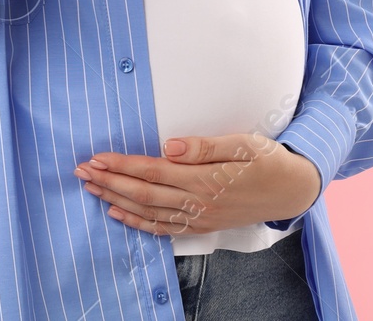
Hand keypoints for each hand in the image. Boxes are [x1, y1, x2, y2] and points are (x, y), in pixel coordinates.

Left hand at [73, 132, 321, 235]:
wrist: (291, 190)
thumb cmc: (267, 160)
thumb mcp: (242, 143)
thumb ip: (203, 145)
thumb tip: (169, 146)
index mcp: (203, 179)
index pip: (152, 171)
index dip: (121, 165)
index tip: (96, 157)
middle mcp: (197, 202)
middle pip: (143, 193)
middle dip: (109, 182)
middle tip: (81, 172)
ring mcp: (198, 217)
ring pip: (148, 211)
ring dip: (116, 200)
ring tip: (91, 189)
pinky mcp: (202, 225)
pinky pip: (162, 228)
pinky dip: (137, 222)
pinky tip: (118, 214)